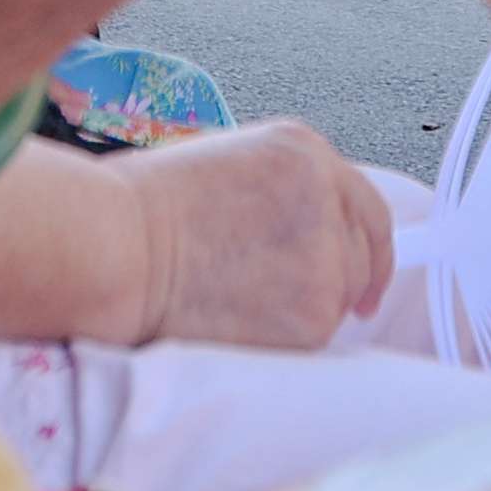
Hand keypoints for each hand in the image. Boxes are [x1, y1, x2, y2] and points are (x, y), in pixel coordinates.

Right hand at [122, 120, 392, 348]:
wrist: (118, 248)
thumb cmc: (145, 208)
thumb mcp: (228, 166)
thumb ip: (283, 193)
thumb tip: (308, 234)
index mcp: (304, 152)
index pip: (369, 206)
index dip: (372, 247)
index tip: (369, 282)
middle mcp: (327, 197)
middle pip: (363, 255)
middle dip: (336, 283)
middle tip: (289, 302)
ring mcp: (327, 256)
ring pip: (341, 299)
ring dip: (305, 309)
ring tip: (243, 301)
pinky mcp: (314, 312)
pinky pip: (315, 335)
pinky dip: (285, 338)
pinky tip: (239, 320)